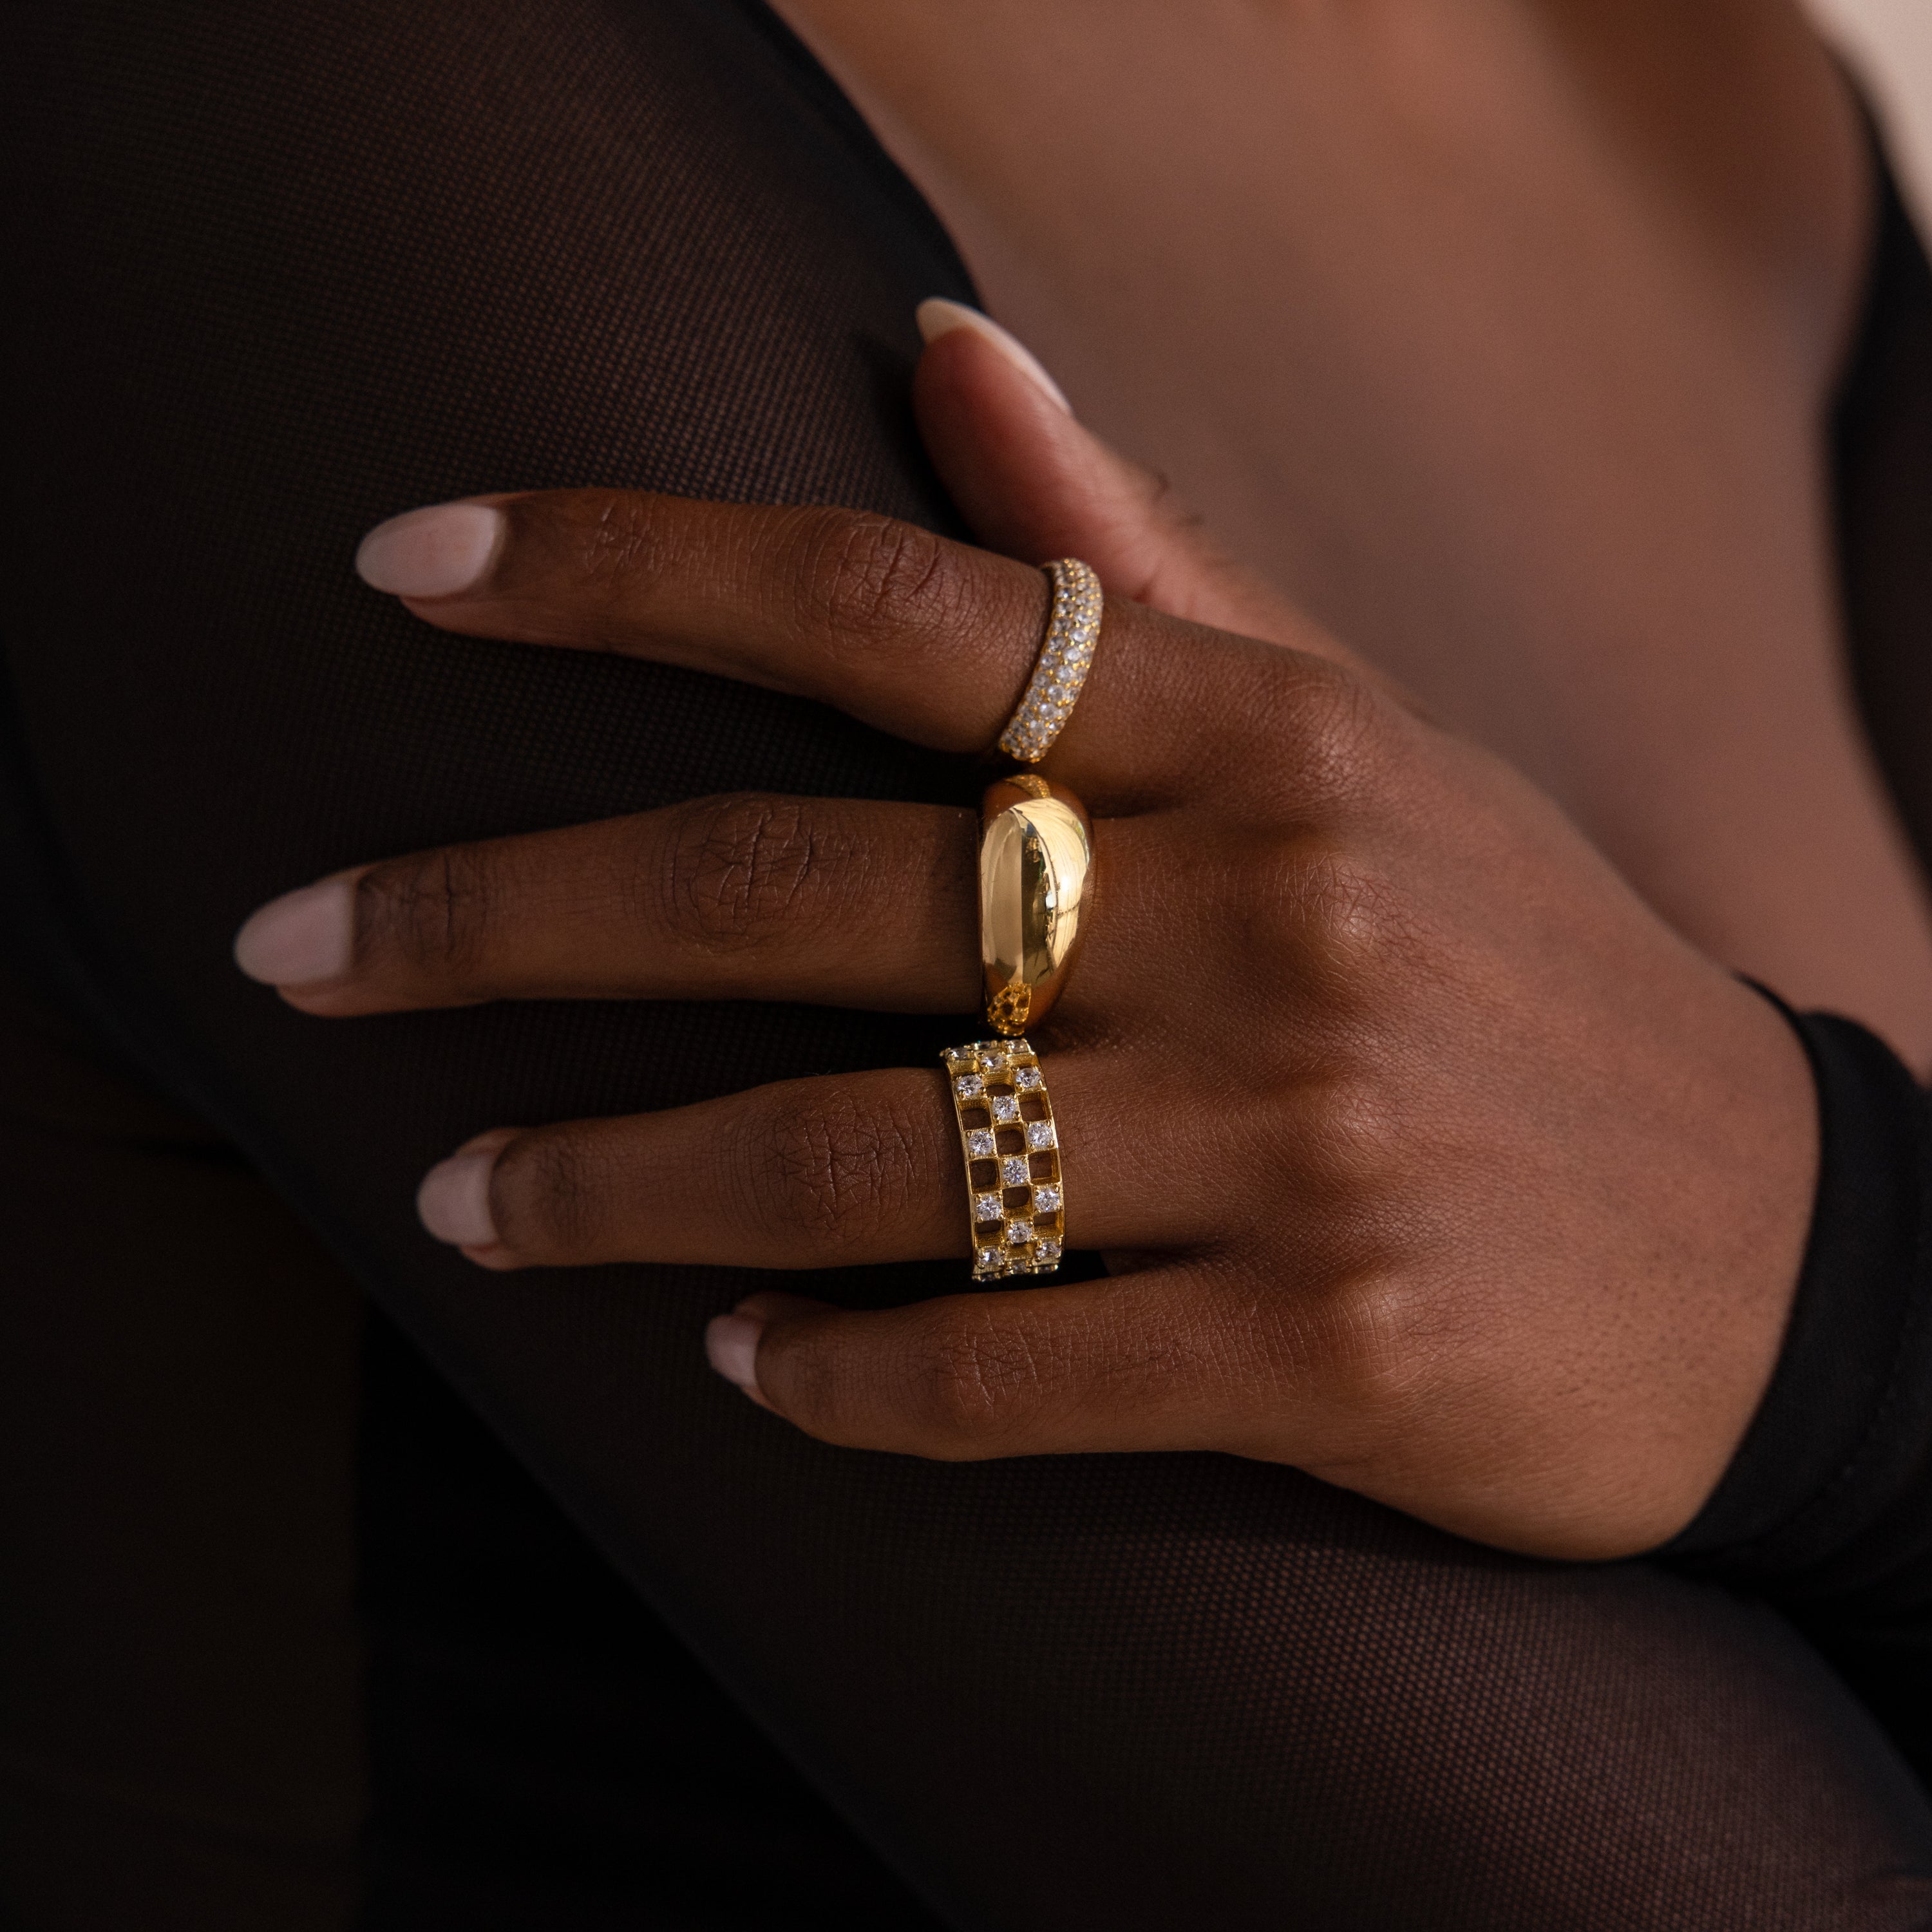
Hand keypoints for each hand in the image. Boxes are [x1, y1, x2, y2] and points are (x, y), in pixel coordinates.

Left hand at [234, 318, 1816, 1561]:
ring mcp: (1301, 1139)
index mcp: (1268, 731)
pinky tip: (742, 1366)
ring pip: (865, 1156)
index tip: (407, 573)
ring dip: (622, 1185)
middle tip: (303, 953)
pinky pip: (1003, 1364)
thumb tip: (949, 354)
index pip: (893, 598)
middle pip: (799, 884)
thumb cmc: (1514, 974)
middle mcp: (1272, 911)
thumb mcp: (1358, 745)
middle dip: (505, 918)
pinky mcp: (1329, 1351)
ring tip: (469, 1202)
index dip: (624, 566)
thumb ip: (1146, 563)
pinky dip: (840, 1374)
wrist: (1782, 1248)